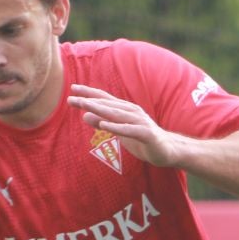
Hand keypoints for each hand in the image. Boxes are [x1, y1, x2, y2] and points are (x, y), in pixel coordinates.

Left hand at [67, 84, 188, 168]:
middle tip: (72, 98)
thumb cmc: (141, 138)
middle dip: (89, 101)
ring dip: (100, 109)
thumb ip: (102, 122)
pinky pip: (128, 130)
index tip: (72, 89)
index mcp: (124, 110)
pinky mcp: (146, 134)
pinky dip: (116, 127)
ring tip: (85, 106)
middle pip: (107, 104)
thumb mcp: (118, 130)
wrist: (166, 150)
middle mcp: (131, 112)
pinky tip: (104, 125)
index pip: (104, 99)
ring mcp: (139, 121)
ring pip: (116, 114)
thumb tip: (84, 115)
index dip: (88, 93)